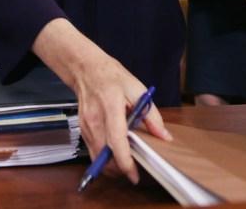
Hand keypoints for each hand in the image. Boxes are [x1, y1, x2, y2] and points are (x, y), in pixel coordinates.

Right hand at [33, 19, 171, 184]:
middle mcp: (95, 120)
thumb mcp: (138, 89)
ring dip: (111, 165)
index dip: (126, 164)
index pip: (117, 143)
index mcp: (111, 108)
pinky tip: (114, 149)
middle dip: (120, 169)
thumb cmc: (112, 77)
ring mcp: (86, 127)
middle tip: (133, 169)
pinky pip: (93, 151)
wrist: (86, 69)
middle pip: (105, 157)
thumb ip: (151, 115)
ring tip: (125, 160)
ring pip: (97, 158)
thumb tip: (163, 136)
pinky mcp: (82, 130)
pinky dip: (104, 156)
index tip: (135, 175)